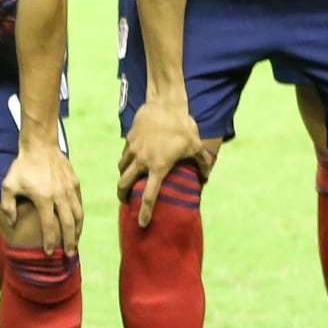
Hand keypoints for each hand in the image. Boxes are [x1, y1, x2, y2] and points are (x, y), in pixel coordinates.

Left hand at [0, 137, 83, 256]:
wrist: (40, 145)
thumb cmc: (22, 166)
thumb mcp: (8, 185)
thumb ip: (8, 206)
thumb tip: (11, 223)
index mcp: (44, 198)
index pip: (50, 226)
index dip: (50, 241)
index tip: (49, 253)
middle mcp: (60, 195)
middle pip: (69, 224)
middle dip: (70, 242)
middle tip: (69, 255)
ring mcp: (70, 189)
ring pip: (78, 215)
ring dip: (78, 231)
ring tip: (75, 243)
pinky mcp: (75, 183)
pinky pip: (79, 204)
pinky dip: (79, 216)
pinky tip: (76, 224)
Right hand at [116, 94, 208, 226]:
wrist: (164, 104)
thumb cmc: (182, 126)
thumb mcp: (196, 145)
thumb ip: (202, 162)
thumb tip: (206, 176)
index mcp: (159, 167)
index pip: (148, 196)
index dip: (145, 212)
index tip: (141, 223)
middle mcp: (142, 161)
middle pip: (124, 184)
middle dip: (122, 195)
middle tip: (125, 201)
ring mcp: (133, 150)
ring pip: (122, 169)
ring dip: (123, 176)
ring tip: (127, 180)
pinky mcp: (129, 139)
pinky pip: (124, 154)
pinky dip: (126, 160)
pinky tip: (132, 159)